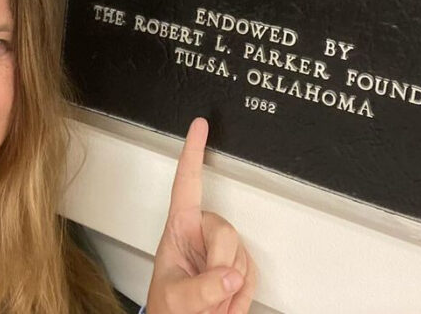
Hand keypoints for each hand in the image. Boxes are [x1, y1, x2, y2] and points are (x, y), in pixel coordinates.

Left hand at [146, 118, 256, 313]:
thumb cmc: (169, 311)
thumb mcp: (177, 299)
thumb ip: (201, 288)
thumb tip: (228, 275)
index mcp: (179, 230)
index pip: (187, 184)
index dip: (193, 152)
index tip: (198, 126)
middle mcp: (200, 234)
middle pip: (226, 231)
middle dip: (220, 264)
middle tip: (207, 290)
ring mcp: (220, 251)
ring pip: (241, 255)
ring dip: (228, 286)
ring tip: (209, 299)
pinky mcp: (237, 268)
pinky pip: (252, 275)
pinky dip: (241, 295)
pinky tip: (224, 300)